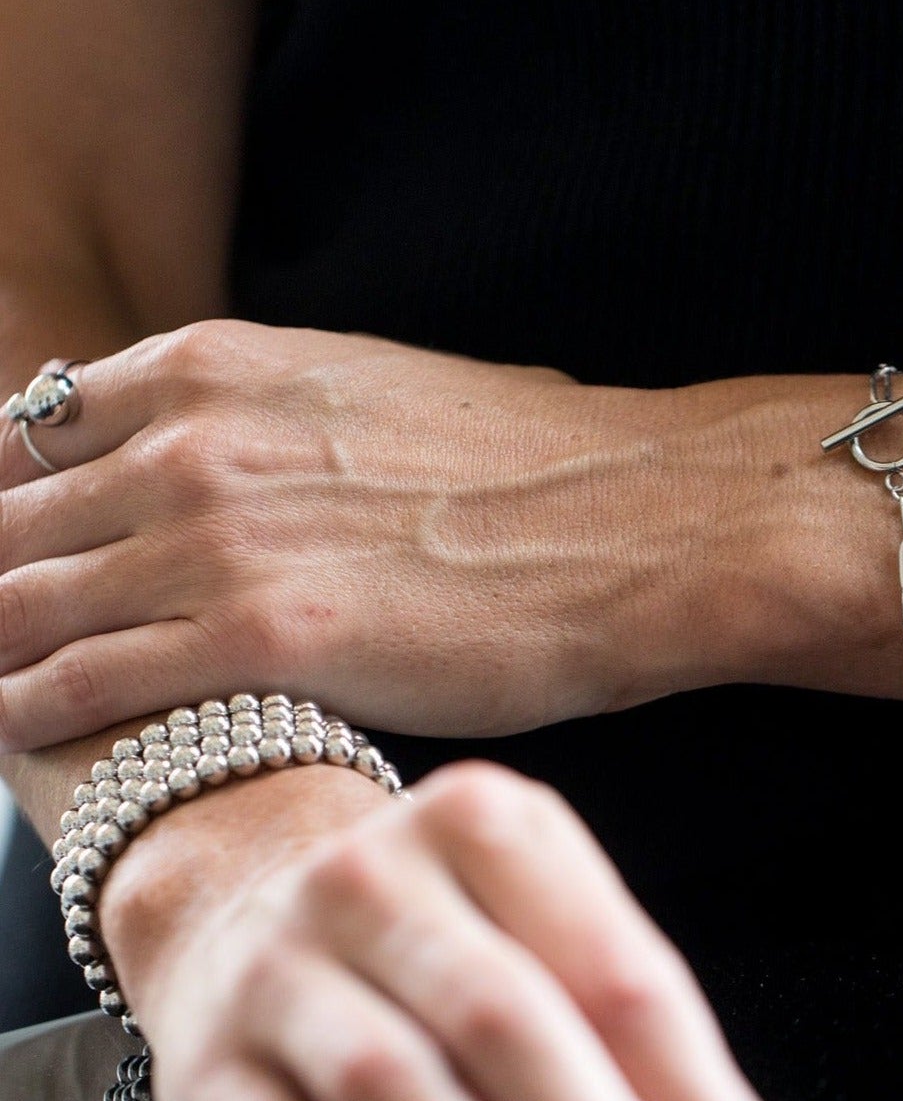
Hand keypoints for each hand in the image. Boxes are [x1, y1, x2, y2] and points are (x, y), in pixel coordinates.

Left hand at [0, 319, 737, 750]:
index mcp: (216, 368)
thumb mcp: (370, 395)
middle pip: (2, 519)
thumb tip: (242, 460)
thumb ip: (267, 420)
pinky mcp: (259, 640)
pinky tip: (19, 731)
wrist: (641, 521)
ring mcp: (216, 538)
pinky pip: (72, 682)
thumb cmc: (535, 468)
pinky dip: (26, 709)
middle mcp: (191, 442)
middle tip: (1, 631)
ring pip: (13, 601)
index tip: (15, 554)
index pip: (25, 432)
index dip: (6, 504)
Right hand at [101, 757, 822, 1100]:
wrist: (236, 897)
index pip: (622, 976)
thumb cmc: (436, 931)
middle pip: (514, 1024)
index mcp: (490, 822)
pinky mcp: (210, 1063)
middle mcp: (379, 875)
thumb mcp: (538, 929)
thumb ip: (630, 1041)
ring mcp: (283, 964)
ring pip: (401, 1087)